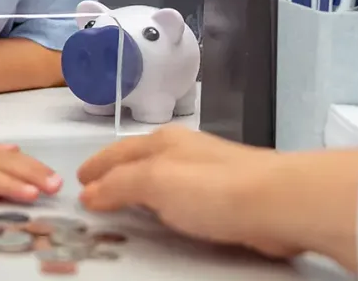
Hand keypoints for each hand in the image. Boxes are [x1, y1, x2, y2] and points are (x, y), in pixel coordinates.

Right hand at [77, 126, 301, 258]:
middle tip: (96, 191)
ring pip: (163, 176)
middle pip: (140, 160)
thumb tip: (90, 192)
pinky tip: (170, 214)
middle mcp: (184, 151)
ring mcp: (208, 172)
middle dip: (116, 173)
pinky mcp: (228, 196)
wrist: (278, 203)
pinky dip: (168, 203)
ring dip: (142, 187)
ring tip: (127, 203)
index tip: (80, 180)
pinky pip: (185, 197)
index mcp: (162, 142)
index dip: (96, 166)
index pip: (117, 152)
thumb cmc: (214, 188)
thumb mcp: (154, 182)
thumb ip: (119, 185)